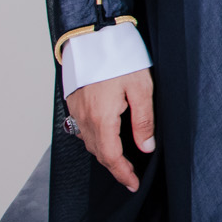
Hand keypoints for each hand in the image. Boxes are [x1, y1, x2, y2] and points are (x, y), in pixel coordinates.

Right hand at [67, 68, 154, 191]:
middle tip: (130, 176)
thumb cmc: (119, 58)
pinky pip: (83, 130)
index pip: (111, 156)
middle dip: (115, 167)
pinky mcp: (74, 103)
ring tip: (122, 160)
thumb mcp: (141, 88)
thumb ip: (143, 121)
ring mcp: (76, 111)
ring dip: (105, 154)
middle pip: (99, 153)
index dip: (123, 173)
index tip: (133, 184)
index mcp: (102, 118)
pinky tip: (107, 137)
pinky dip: (96, 139)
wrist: (93, 37)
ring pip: (90, 143)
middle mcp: (85, 118)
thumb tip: (146, 147)